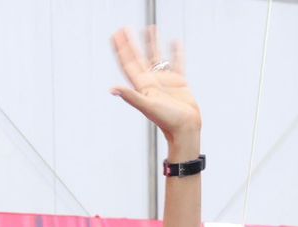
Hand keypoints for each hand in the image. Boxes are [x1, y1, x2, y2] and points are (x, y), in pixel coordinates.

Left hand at [109, 28, 200, 143]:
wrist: (185, 129)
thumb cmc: (167, 120)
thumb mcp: (148, 106)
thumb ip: (131, 96)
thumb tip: (112, 89)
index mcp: (142, 85)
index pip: (128, 63)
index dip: (121, 49)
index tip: (116, 35)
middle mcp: (151, 81)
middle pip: (139, 57)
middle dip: (132, 43)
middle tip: (125, 28)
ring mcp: (165, 81)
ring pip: (157, 57)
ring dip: (152, 43)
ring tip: (150, 28)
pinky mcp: (179, 82)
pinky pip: (177, 62)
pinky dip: (176, 52)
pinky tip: (175, 41)